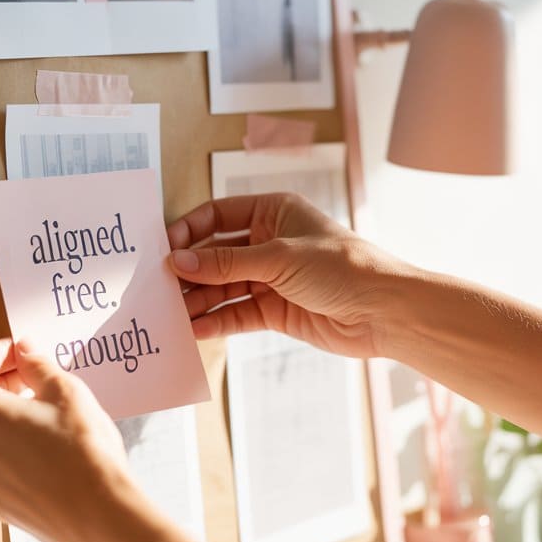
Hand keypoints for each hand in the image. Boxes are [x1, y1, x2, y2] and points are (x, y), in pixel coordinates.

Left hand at [0, 339, 139, 541]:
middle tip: (32, 376)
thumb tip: (25, 352)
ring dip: (3, 417)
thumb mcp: (66, 392)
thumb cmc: (83, 453)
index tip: (19, 351)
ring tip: (41, 413)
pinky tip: (40, 447)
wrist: (98, 517)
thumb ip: (38, 366)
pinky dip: (7, 447)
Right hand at [167, 193, 404, 357]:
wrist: (385, 312)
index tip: (162, 248)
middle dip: (188, 270)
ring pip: (223, 287)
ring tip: (167, 313)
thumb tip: (177, 260)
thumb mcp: (279, 257)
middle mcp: (270, 242)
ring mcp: (272, 278)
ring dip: (197, 299)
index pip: (219, 215)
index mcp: (274, 212)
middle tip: (156, 286)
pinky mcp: (276, 311)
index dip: (189, 230)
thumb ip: (225, 262)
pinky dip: (216, 321)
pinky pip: (237, 313)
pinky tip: (192, 329)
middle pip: (216, 254)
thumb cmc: (343, 268)